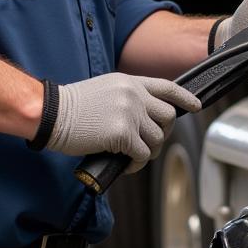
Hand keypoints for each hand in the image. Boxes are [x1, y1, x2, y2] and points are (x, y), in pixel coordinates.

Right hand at [47, 73, 200, 171]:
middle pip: (168, 116)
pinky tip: (126, 164)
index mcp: (130, 82)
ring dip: (148, 151)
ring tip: (133, 156)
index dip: (184, 98)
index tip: (195, 106)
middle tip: (148, 143)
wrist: (51, 113)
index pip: (168, 87)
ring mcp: (130, 113)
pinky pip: (142, 154)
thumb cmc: (72, 106)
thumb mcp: (105, 89)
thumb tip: (144, 118)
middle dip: (163, 133)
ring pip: (157, 138)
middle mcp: (134, 95)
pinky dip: (136, 164)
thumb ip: (127, 97)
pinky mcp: (122, 133)